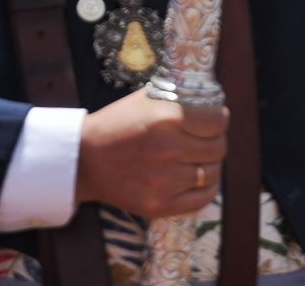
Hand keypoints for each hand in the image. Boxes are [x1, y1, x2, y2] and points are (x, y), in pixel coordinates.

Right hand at [74, 87, 226, 218]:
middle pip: (218, 148)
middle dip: (216, 141)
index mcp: (167, 118)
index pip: (218, 121)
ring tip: (197, 158)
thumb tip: (211, 102)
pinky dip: (205, 187)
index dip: (220, 118)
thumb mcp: (145, 99)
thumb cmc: (116, 124)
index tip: (216, 119)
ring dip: (209, 164)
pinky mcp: (160, 205)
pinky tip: (196, 178)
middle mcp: (169, 150)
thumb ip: (178, 99)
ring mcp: (166, 181)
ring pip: (212, 173)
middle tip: (206, 139)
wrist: (84, 160)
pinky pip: (202, 198)